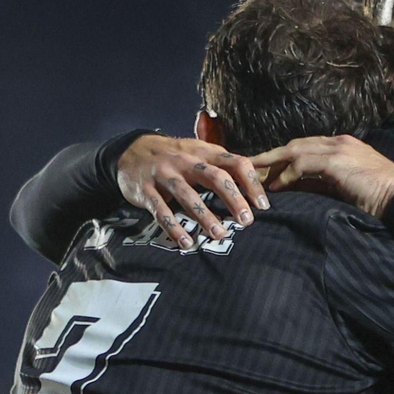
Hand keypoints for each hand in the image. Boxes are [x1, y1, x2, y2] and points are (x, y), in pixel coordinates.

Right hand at [116, 134, 269, 249]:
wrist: (130, 151)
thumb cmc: (174, 156)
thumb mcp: (199, 152)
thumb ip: (223, 165)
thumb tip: (257, 181)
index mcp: (204, 152)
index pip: (235, 163)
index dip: (251, 183)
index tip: (262, 205)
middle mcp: (186, 161)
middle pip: (215, 177)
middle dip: (233, 199)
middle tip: (246, 221)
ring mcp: (165, 175)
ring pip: (188, 195)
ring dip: (205, 216)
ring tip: (220, 234)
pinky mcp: (146, 191)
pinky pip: (161, 211)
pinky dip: (174, 227)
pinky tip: (187, 241)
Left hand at [251, 136, 393, 218]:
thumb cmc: (382, 198)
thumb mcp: (350, 187)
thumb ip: (328, 184)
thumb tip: (303, 191)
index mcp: (345, 145)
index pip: (307, 146)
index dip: (286, 156)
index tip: (268, 166)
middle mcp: (340, 142)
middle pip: (296, 144)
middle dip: (272, 155)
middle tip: (250, 165)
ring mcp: (338, 149)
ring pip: (294, 150)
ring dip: (272, 162)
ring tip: (252, 174)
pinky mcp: (335, 161)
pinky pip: (302, 164)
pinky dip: (286, 175)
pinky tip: (275, 187)